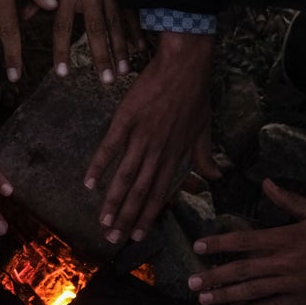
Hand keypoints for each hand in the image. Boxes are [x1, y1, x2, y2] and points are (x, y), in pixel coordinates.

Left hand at [32, 0, 134, 82]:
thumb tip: (22, 17)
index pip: (61, 28)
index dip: (62, 51)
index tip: (63, 73)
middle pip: (96, 32)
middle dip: (101, 57)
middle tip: (105, 80)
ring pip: (115, 25)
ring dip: (119, 49)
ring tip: (123, 71)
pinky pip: (129, 11)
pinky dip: (134, 30)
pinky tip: (138, 47)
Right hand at [85, 32, 215, 243]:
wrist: (185, 65)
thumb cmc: (195, 95)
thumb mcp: (205, 129)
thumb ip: (205, 156)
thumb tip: (216, 177)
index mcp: (175, 156)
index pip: (160, 193)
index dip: (148, 215)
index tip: (138, 235)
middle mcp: (158, 151)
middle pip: (140, 191)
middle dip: (126, 218)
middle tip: (114, 239)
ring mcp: (141, 136)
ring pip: (126, 176)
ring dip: (113, 201)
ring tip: (103, 221)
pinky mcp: (127, 119)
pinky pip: (110, 146)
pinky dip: (98, 165)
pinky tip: (88, 183)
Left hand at [188, 179, 305, 304]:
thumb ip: (288, 200)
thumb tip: (266, 183)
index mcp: (287, 238)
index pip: (246, 241)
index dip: (220, 243)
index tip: (198, 246)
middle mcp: (285, 262)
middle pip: (243, 270)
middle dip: (215, 276)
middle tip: (191, 282)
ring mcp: (292, 284)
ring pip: (252, 292)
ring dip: (225, 296)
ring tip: (203, 299)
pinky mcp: (299, 302)